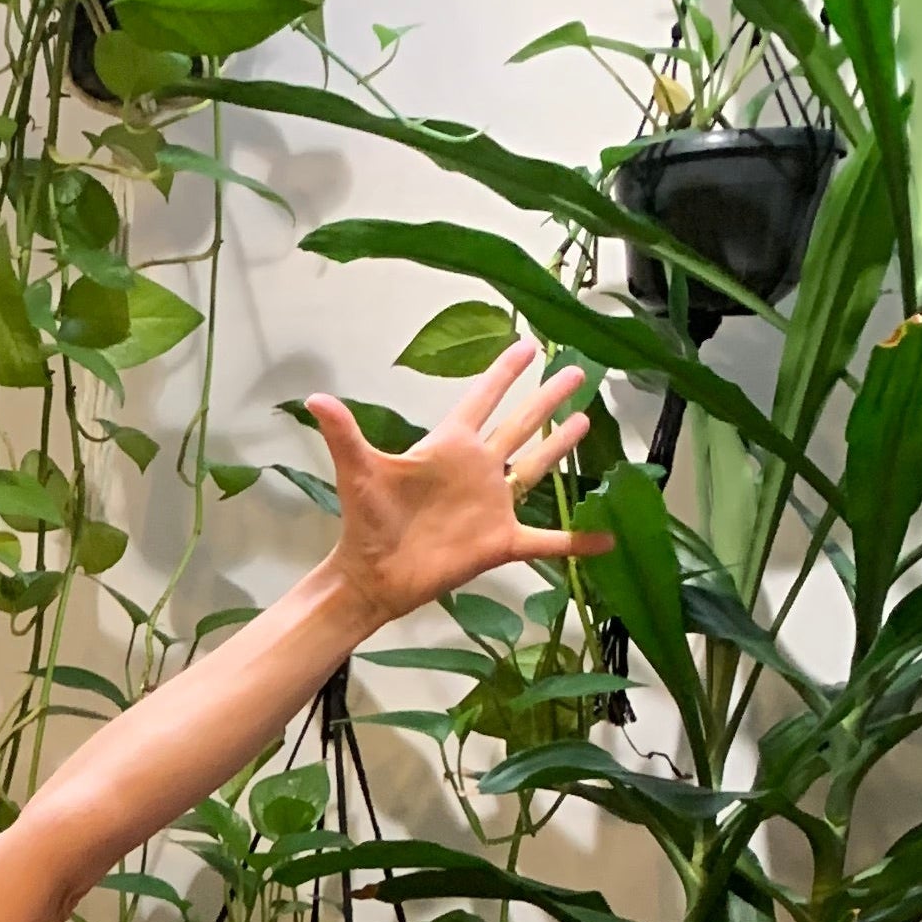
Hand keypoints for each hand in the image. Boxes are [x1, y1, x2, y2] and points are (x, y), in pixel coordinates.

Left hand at [309, 341, 608, 627]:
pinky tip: (607, 539)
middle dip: (547, 398)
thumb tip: (315, 399)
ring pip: (534, 468)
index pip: (482, 398)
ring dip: (560, 446)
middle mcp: (477, 470)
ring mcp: (491, 505)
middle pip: (519, 425)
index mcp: (450, 447)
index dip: (504, 372)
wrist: (372, 577)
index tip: (528, 344)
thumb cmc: (366, 524)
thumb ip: (345, 433)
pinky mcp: (499, 541)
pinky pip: (546, 542)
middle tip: (577, 370)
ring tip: (587, 420)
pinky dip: (575, 542)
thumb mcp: (359, 473)